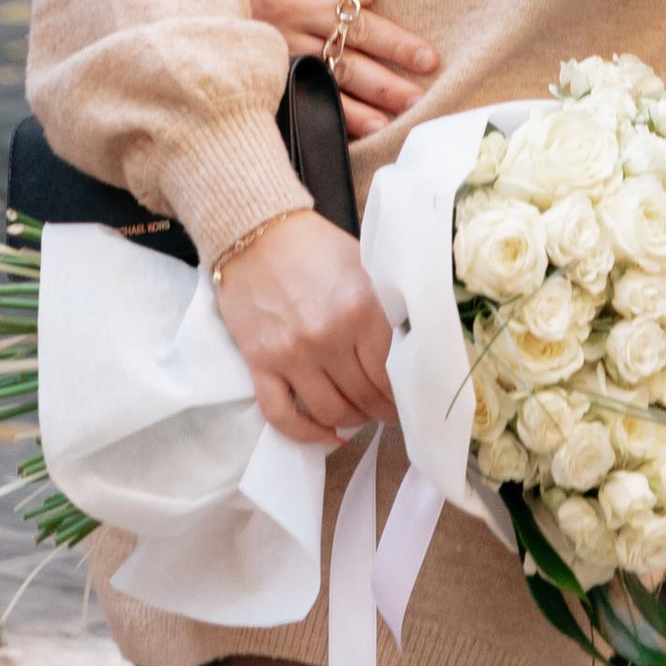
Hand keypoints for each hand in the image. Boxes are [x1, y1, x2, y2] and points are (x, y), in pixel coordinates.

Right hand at [215, 209, 398, 447]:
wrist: (254, 230)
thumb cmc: (313, 245)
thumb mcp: (362, 264)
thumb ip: (384, 305)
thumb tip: (412, 343)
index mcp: (360, 307)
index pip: (393, 371)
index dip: (406, 391)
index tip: (412, 395)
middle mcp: (328, 336)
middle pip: (365, 394)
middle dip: (383, 408)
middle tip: (391, 409)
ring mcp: (292, 354)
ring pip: (331, 411)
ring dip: (352, 420)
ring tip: (362, 414)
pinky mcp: (261, 364)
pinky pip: (283, 417)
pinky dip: (308, 435)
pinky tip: (327, 435)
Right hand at [231, 0, 438, 137]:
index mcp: (294, 2)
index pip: (357, 27)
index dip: (395, 44)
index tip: (428, 58)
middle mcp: (283, 38)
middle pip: (345, 66)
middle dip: (386, 84)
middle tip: (420, 101)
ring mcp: (269, 62)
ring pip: (322, 92)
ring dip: (359, 111)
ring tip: (391, 124)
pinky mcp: (259, 75)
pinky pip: (296, 102)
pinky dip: (324, 119)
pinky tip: (348, 132)